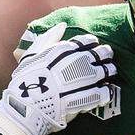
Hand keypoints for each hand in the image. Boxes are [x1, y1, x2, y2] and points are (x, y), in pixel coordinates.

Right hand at [0, 24, 116, 134]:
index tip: (94, 45)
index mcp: (60, 51)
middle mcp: (72, 63)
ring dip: (108, 71)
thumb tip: (62, 25)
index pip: (83, 42)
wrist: (24, 108)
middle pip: (97, 54)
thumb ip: (48, 39)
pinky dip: (105, 92)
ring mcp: (78, 82)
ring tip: (110, 73)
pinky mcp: (83, 99)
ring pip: (102, 72)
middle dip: (105, 54)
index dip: (91, 43)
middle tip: (107, 56)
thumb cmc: (25, 81)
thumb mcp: (31, 56)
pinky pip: (100, 93)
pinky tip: (106, 91)